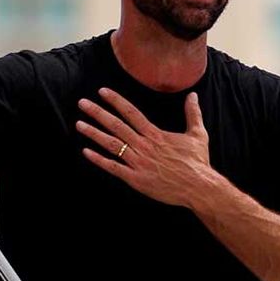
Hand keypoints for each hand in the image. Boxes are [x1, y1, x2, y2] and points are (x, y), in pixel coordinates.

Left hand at [75, 88, 221, 207]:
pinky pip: (114, 167)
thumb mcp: (197, 134)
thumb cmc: (198, 162)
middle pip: (116, 126)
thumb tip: (192, 95)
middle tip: (82, 103)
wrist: (200, 188)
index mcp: (155, 134)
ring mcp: (139, 162)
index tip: (102, 92)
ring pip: (112, 145)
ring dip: (94, 134)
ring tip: (79, 124)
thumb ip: (192, 113)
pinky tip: (86, 152)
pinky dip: (99, 160)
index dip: (115, 101)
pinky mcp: (136, 179)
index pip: (131, 113)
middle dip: (97, 113)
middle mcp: (144, 146)